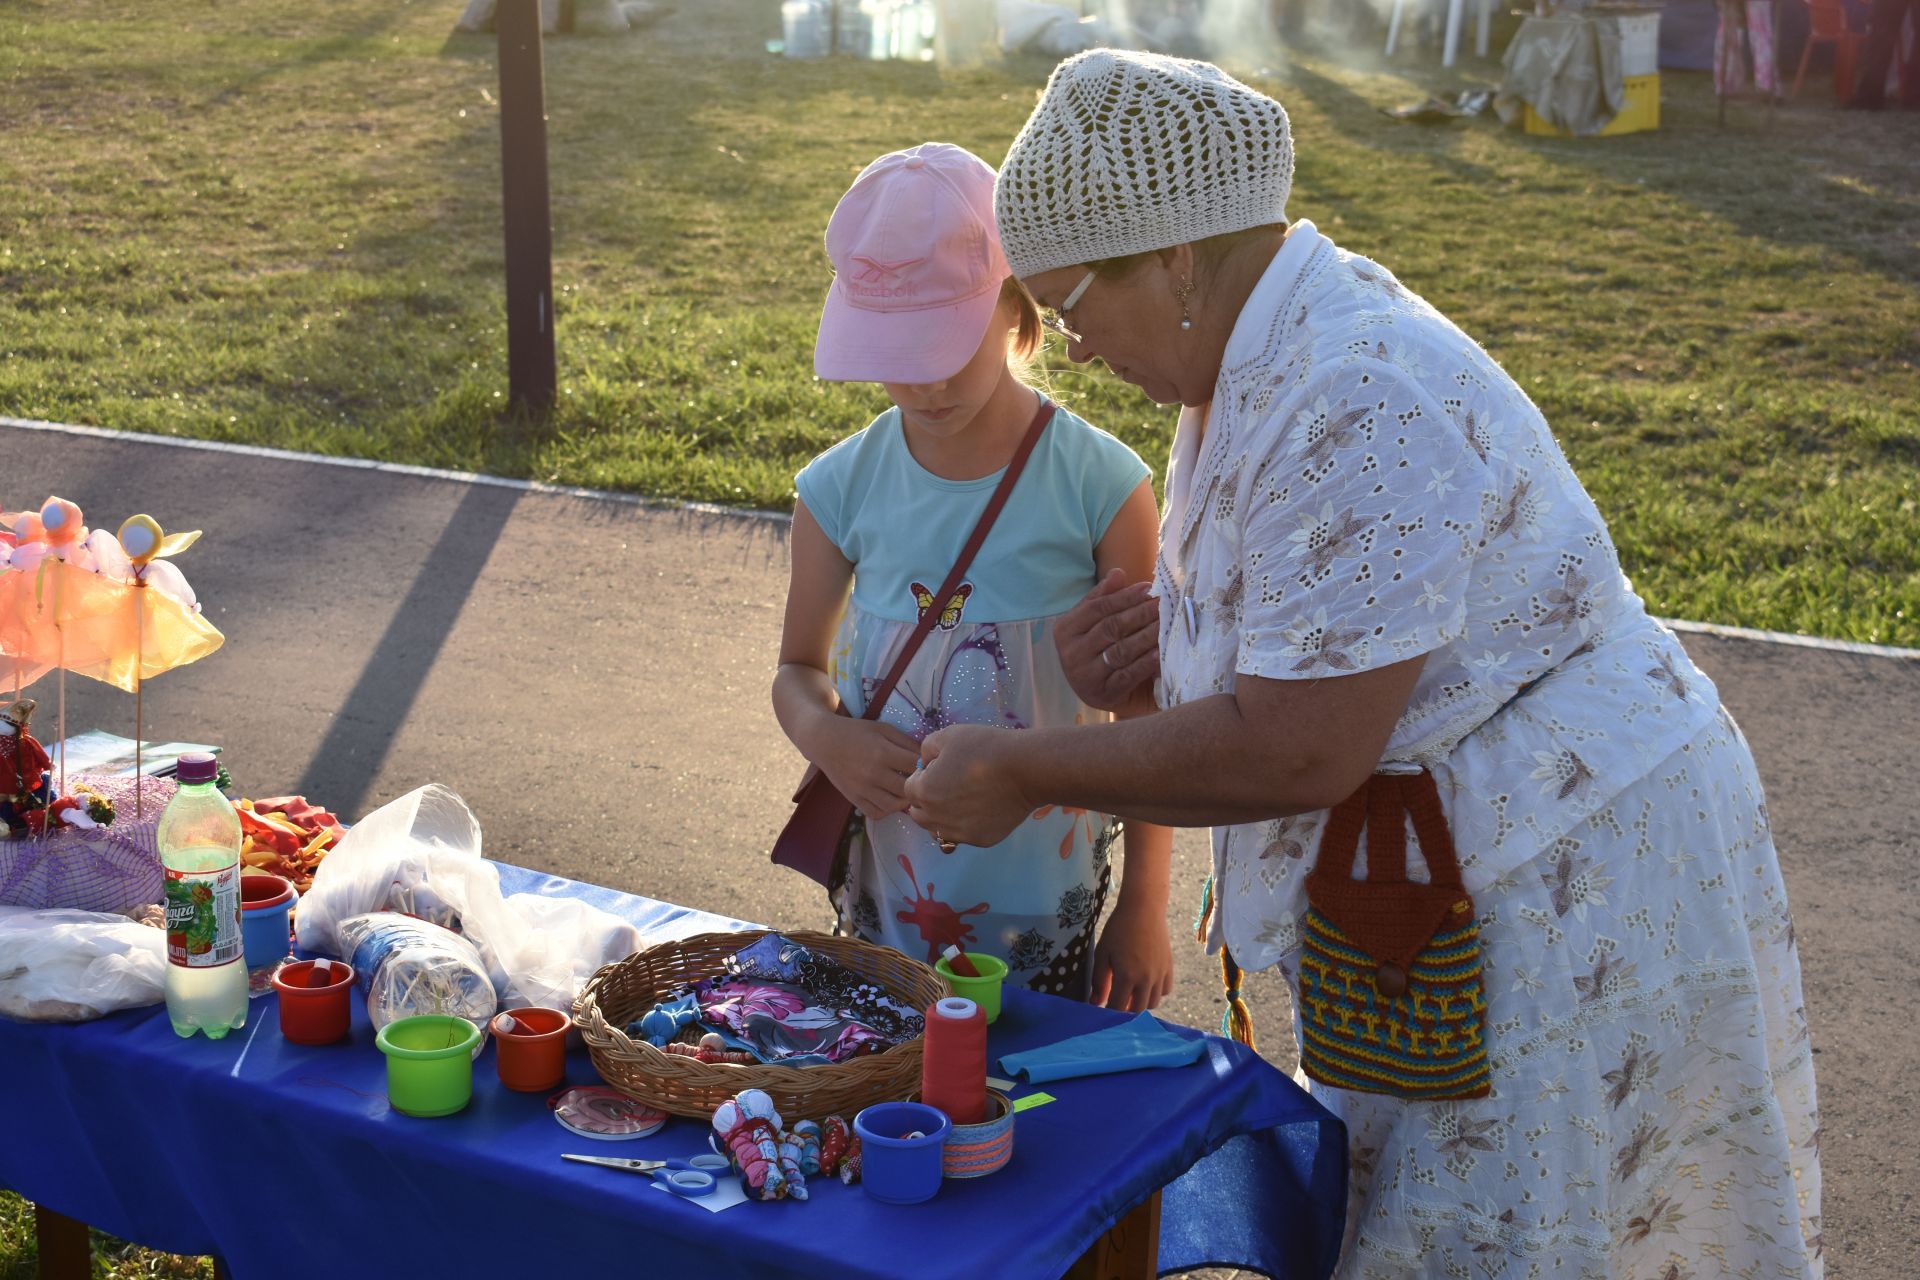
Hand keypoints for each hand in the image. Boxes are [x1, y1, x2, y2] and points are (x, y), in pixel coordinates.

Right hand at [808, 716, 921, 819]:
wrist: (825, 741)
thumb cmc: (857, 731)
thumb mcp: (884, 729)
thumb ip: (907, 741)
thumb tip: (928, 755)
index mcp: (883, 752)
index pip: (916, 765)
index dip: (927, 765)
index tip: (928, 764)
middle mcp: (873, 773)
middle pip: (908, 789)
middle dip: (918, 785)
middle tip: (921, 781)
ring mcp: (863, 789)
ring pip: (894, 806)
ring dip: (905, 800)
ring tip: (906, 790)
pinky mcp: (854, 799)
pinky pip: (877, 813)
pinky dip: (887, 809)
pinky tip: (890, 798)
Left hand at [901, 724, 1032, 848]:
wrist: (1025, 770)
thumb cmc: (985, 748)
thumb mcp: (948, 736)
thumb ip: (926, 749)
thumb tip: (925, 763)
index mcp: (925, 792)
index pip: (908, 789)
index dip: (922, 776)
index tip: (940, 768)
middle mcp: (937, 818)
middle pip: (919, 814)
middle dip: (926, 800)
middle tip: (948, 784)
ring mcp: (960, 833)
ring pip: (939, 829)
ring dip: (943, 816)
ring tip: (962, 798)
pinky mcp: (981, 840)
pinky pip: (963, 834)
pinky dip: (966, 824)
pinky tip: (981, 807)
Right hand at [1055, 569, 1159, 711]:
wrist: (1098, 690)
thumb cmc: (1098, 648)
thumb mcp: (1093, 622)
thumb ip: (1103, 598)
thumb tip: (1118, 573)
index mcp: (1066, 629)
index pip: (1097, 608)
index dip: (1124, 597)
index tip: (1147, 588)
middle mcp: (1071, 653)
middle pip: (1110, 627)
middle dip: (1140, 614)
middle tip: (1163, 604)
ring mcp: (1085, 676)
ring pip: (1121, 650)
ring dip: (1147, 635)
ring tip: (1166, 623)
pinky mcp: (1103, 694)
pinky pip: (1128, 675)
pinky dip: (1145, 663)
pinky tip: (1160, 651)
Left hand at [1089, 900, 1173, 1011]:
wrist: (1143, 909)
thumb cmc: (1118, 929)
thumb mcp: (1102, 953)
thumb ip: (1099, 980)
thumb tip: (1095, 1002)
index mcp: (1126, 976)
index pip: (1117, 1008)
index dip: (1108, 1012)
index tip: (1102, 1009)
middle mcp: (1146, 979)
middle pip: (1136, 1010)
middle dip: (1124, 1011)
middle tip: (1115, 1001)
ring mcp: (1160, 974)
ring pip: (1153, 1003)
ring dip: (1140, 1003)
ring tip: (1130, 993)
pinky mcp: (1169, 967)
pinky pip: (1165, 991)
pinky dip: (1155, 992)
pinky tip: (1145, 983)